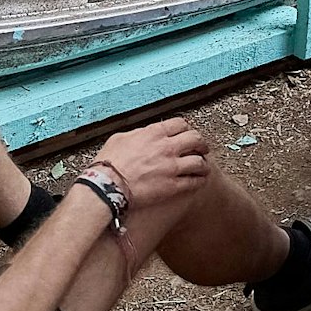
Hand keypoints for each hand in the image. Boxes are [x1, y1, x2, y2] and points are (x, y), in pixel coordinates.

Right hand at [93, 117, 210, 207]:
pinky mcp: (173, 186)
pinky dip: (199, 181)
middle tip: (201, 148)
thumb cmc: (108, 164)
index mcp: (154, 133)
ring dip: (203, 164)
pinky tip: (199, 181)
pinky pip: (194, 182)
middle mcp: (167, 147)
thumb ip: (137, 134)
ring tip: (203, 167)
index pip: (180, 124)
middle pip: (195, 139)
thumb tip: (143, 134)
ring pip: (199, 162)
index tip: (188, 133)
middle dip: (200, 144)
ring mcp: (172, 167)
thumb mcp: (120, 138)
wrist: (107, 186)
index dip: (186, 129)